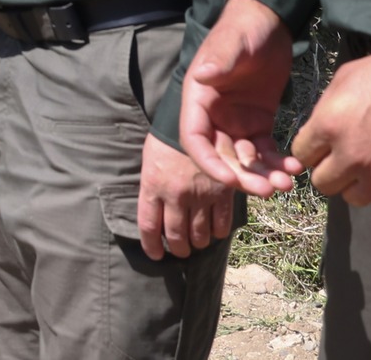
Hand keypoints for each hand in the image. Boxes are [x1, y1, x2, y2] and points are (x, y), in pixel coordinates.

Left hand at [137, 133, 238, 259]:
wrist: (198, 117)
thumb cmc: (168, 137)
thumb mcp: (150, 159)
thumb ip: (152, 185)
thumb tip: (153, 210)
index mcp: (153, 186)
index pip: (148, 227)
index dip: (151, 246)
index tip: (155, 254)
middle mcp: (175, 195)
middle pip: (175, 236)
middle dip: (178, 248)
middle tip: (180, 251)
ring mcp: (200, 196)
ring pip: (199, 234)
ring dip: (197, 243)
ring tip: (196, 243)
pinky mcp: (222, 193)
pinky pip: (221, 224)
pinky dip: (218, 233)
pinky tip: (215, 233)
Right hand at [179, 0, 304, 195]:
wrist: (269, 21)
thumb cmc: (244, 27)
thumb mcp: (232, 40)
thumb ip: (219, 58)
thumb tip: (202, 75)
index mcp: (199, 99)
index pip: (195, 140)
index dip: (209, 164)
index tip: (230, 180)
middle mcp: (214, 116)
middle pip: (222, 157)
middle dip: (243, 177)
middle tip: (269, 190)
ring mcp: (236, 122)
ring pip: (245, 160)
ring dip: (262, 175)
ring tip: (286, 183)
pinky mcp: (258, 122)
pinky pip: (266, 151)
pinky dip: (278, 162)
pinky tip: (294, 167)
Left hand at [292, 44, 370, 206]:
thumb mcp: (346, 79)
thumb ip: (324, 110)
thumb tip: (315, 132)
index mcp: (330, 126)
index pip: (301, 155)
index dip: (312, 150)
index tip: (322, 147)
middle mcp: (350, 158)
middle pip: (322, 183)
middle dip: (330, 170)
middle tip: (345, 158)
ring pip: (352, 198)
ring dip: (356, 183)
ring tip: (370, 164)